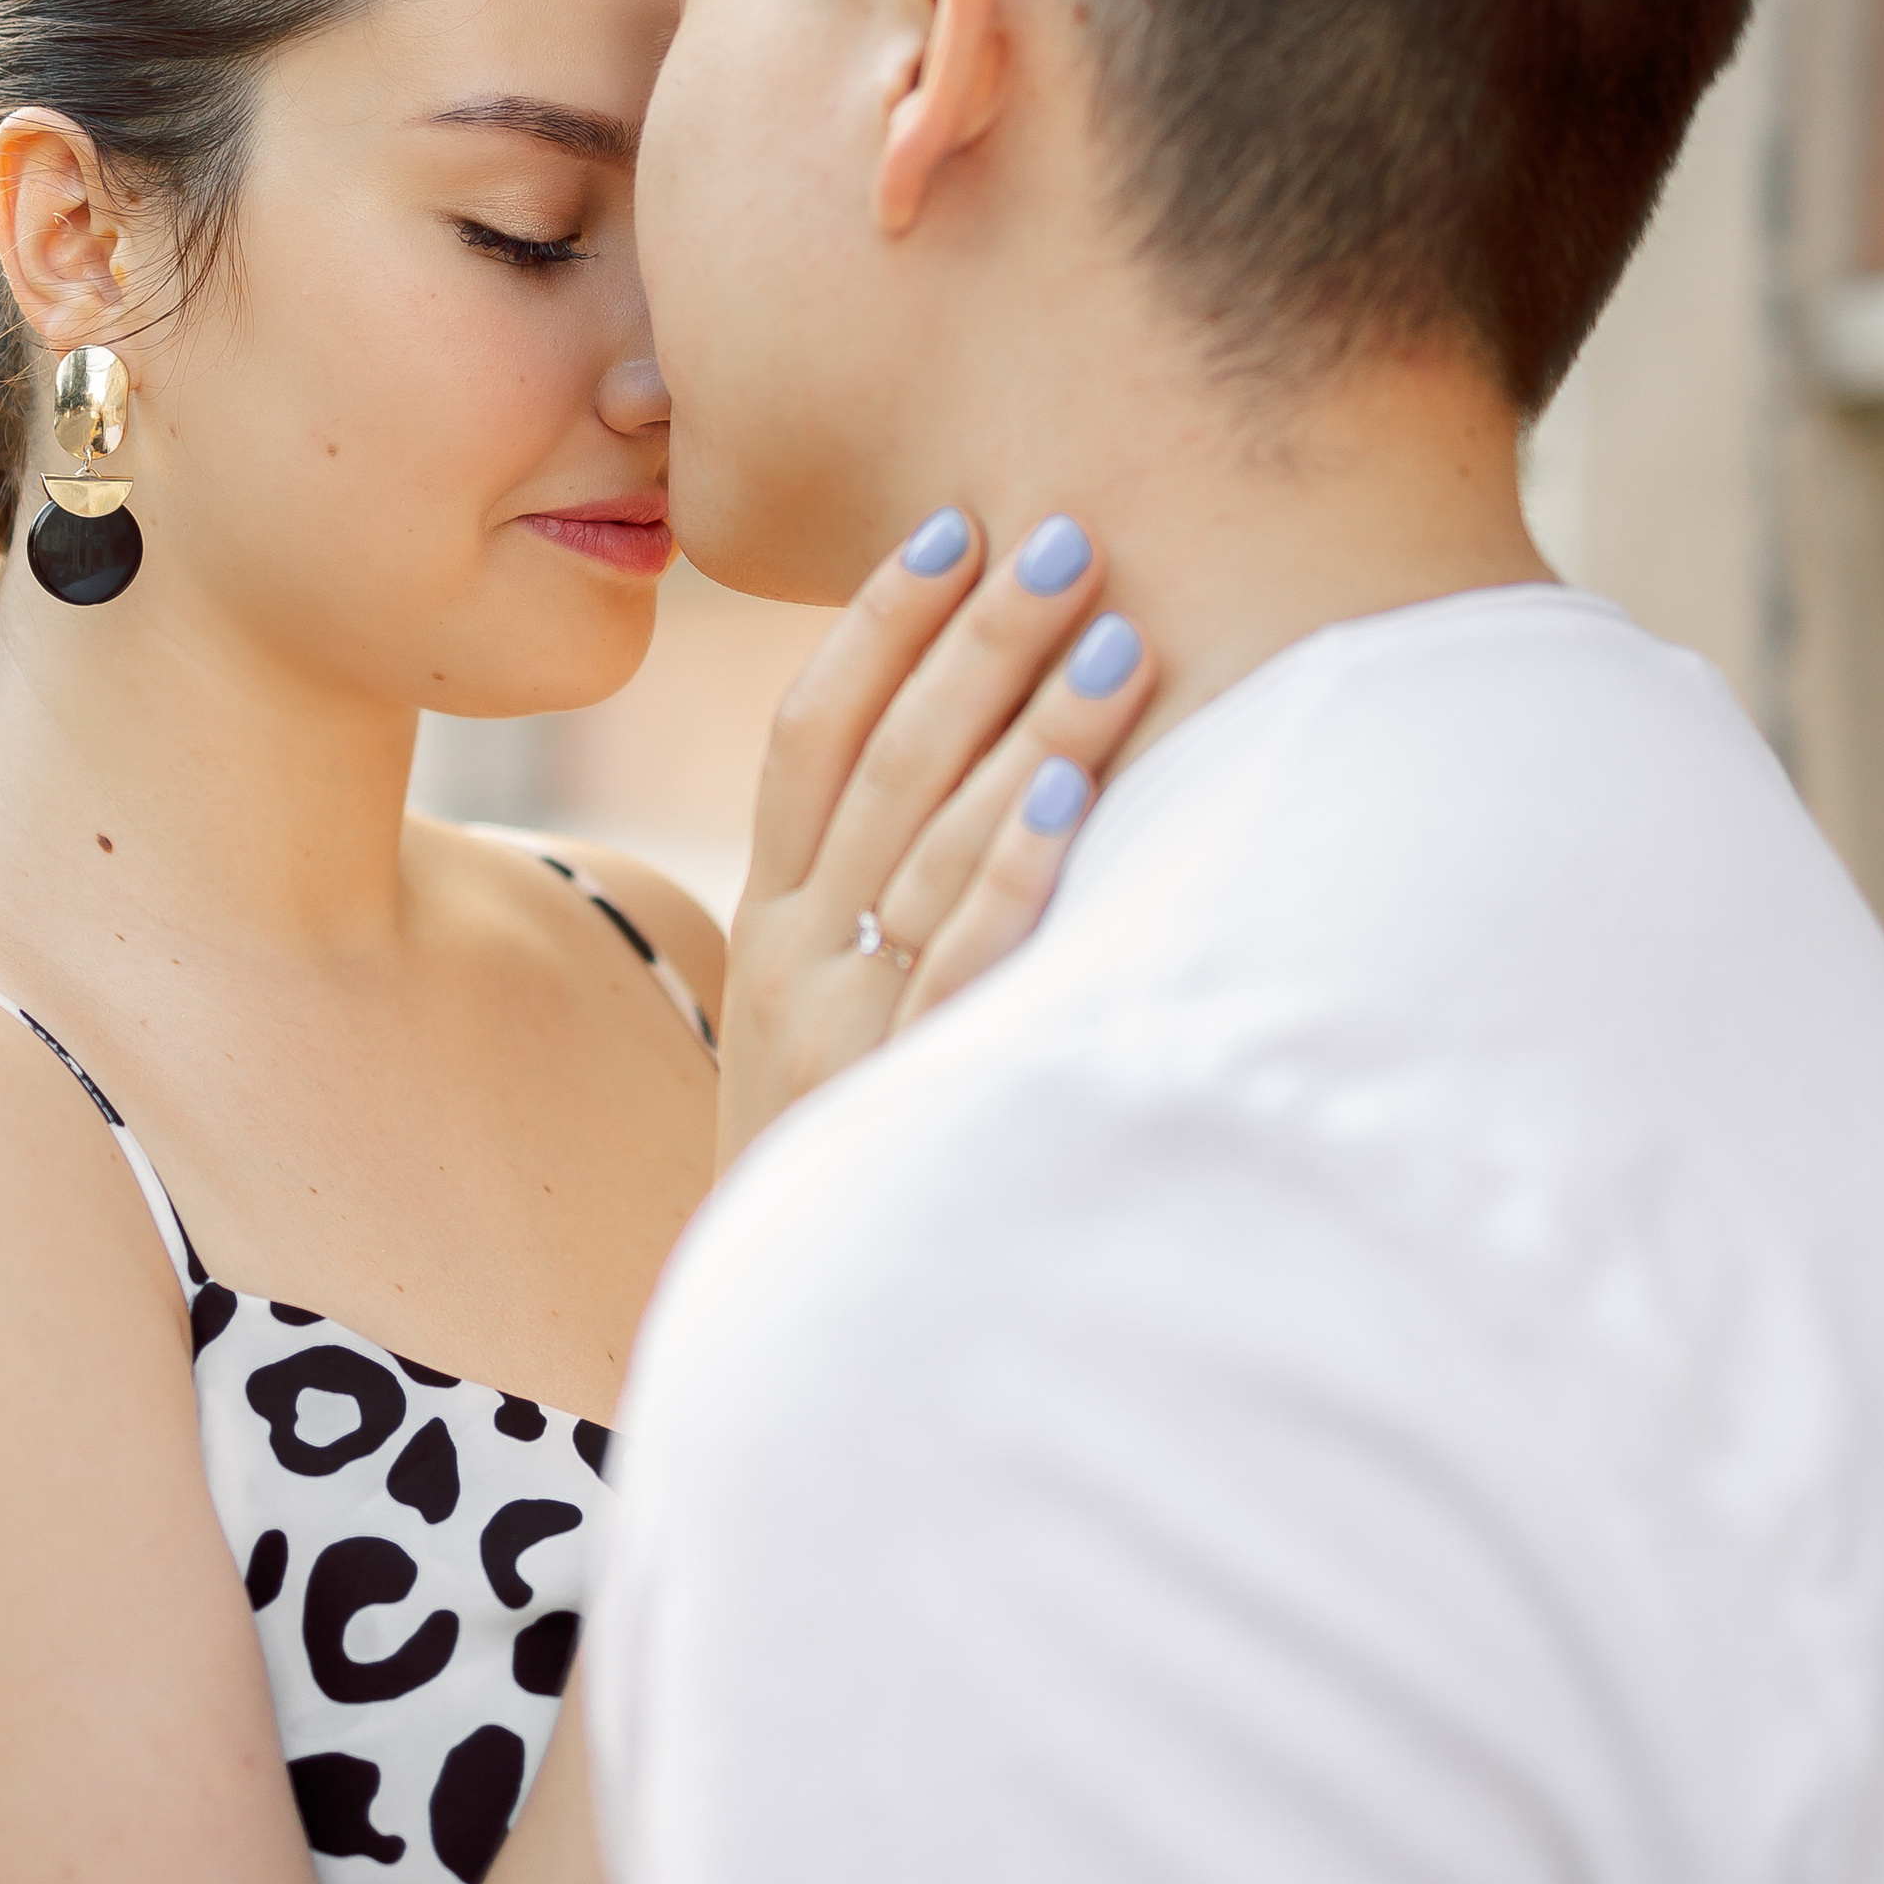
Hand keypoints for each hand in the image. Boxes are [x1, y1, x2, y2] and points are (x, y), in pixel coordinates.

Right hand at [716, 508, 1157, 1170]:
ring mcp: (849, 1027)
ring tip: (1117, 631)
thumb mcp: (803, 1026)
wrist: (789, 1356)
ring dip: (1031, 726)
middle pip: (886, 759)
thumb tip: (964, 777)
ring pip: (937, 841)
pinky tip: (1081, 791)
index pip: (807, 734)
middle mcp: (794, 958)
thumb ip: (853, 910)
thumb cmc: (826, 1164)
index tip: (951, 528)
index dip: (877, 624)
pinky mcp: (912, 1098)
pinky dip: (1021, 869)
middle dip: (980, 638)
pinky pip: (971, 961)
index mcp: (766, 924)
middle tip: (1068, 534)